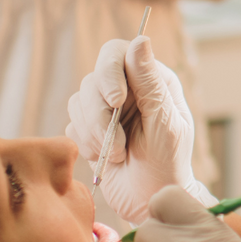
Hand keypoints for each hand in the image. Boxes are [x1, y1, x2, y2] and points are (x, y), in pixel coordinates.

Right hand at [68, 36, 211, 221]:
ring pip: (78, 102)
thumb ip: (151, 83)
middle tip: (117, 145)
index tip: (115, 101)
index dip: (109, 72)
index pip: (117, 53)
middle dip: (100, 115)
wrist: (150, 201)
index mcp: (151, 79)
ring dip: (95, 134)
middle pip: (93, 79)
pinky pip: (72, 125)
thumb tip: (140, 40)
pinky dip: (86, 144)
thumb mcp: (165, 123)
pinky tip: (106, 158)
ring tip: (117, 155)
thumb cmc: (168, 162)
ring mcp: (106, 108)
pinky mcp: (89, 129)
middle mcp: (127, 88)